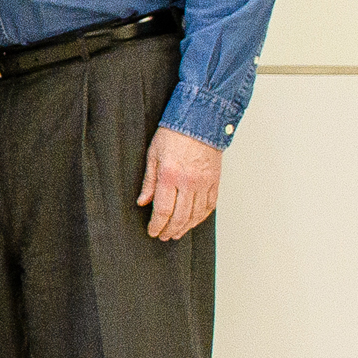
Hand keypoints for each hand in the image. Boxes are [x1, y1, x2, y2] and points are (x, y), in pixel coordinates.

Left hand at [137, 126, 221, 240]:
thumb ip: (148, 182)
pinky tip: (193, 221)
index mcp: (170, 176)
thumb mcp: (152, 155)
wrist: (200, 121)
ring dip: (185, 227)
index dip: (157, 225)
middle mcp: (189, 182)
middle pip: (180, 217)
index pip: (162, 210)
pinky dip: (201, 217)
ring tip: (176, 233)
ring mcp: (204, 183)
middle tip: (163, 236)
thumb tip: (142, 202)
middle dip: (170, 230)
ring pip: (196, 214)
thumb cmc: (173, 135)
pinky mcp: (215, 181)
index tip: (152, 232)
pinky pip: (210, 206)